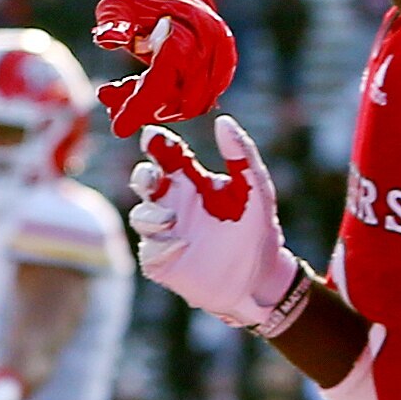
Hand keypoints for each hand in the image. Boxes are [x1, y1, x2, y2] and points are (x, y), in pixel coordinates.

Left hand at [90, 0, 236, 134]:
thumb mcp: (117, 7)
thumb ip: (114, 25)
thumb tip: (107, 39)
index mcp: (184, 34)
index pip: (161, 83)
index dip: (139, 109)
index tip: (118, 130)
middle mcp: (208, 46)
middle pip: (178, 100)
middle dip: (144, 109)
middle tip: (111, 100)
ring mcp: (220, 55)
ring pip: (191, 103)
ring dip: (158, 107)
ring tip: (122, 92)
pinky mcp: (223, 62)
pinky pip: (202, 96)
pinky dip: (173, 100)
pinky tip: (143, 90)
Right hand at [129, 117, 305, 334]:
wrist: (260, 278)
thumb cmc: (257, 228)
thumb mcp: (256, 188)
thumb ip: (242, 154)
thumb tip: (223, 121)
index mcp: (192, 180)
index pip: (167, 154)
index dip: (156, 142)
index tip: (153, 135)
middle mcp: (173, 203)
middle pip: (144, 181)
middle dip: (143, 175)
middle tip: (153, 177)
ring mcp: (165, 232)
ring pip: (140, 215)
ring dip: (149, 213)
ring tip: (170, 219)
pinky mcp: (162, 261)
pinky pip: (149, 250)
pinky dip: (160, 246)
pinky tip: (180, 246)